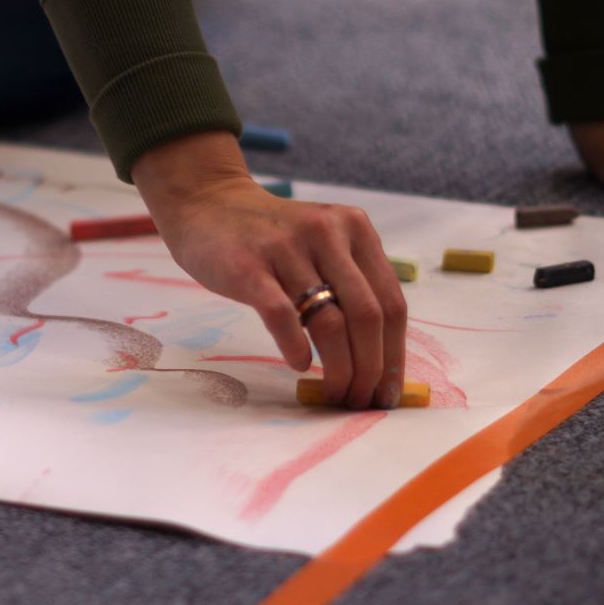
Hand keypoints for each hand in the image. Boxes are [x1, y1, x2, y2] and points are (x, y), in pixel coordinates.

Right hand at [132, 132, 406, 408]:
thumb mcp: (323, 243)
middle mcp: (328, 233)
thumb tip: (378, 356)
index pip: (391, 303)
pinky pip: (282, 316)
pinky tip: (298, 365)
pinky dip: (295, 349)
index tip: (388, 390)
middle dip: (370, 369)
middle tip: (360, 400)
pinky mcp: (248, 267)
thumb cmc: (271, 236)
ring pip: (330, 323)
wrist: (208, 203)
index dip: (395, 354)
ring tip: (333, 393)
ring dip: (339, 370)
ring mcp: (287, 248)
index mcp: (356, 229)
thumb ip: (351, 282)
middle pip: (368, 317)